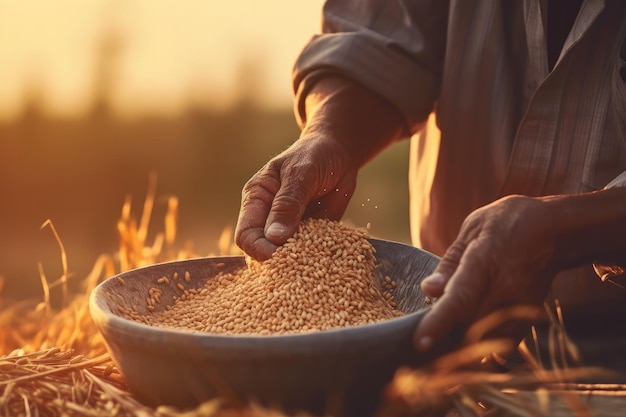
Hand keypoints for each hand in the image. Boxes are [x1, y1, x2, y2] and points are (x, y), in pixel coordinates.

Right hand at [235, 134, 358, 260]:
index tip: (278, 255)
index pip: (246, 234)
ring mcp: (290, 227)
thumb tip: (274, 237)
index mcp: (256, 199)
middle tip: (301, 265)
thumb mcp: (301, 174)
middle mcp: (268, 217)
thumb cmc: (314, 155)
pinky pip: (310, 253)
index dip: (258, 249)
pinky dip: (318, 258)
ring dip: (300, 263)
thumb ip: (288, 203)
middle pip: (263, 250)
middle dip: (279, 260)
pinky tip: (330, 258)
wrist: (339, 152)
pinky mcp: (311, 234)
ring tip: (317, 264)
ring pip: (287, 256)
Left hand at [413, 195, 559, 350]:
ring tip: (441, 340)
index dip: (439, 322)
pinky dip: (482, 344)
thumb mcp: (473, 229)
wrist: (556, 230)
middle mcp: (506, 288)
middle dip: (443, 340)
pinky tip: (466, 335)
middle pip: (471, 328)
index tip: (420, 342)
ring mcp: (521, 306)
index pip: (460, 299)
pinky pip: (502, 341)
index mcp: (485, 260)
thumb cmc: (509, 223)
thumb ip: (449, 263)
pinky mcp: (529, 318)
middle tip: (422, 342)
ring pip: (487, 341)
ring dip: (462, 344)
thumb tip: (428, 289)